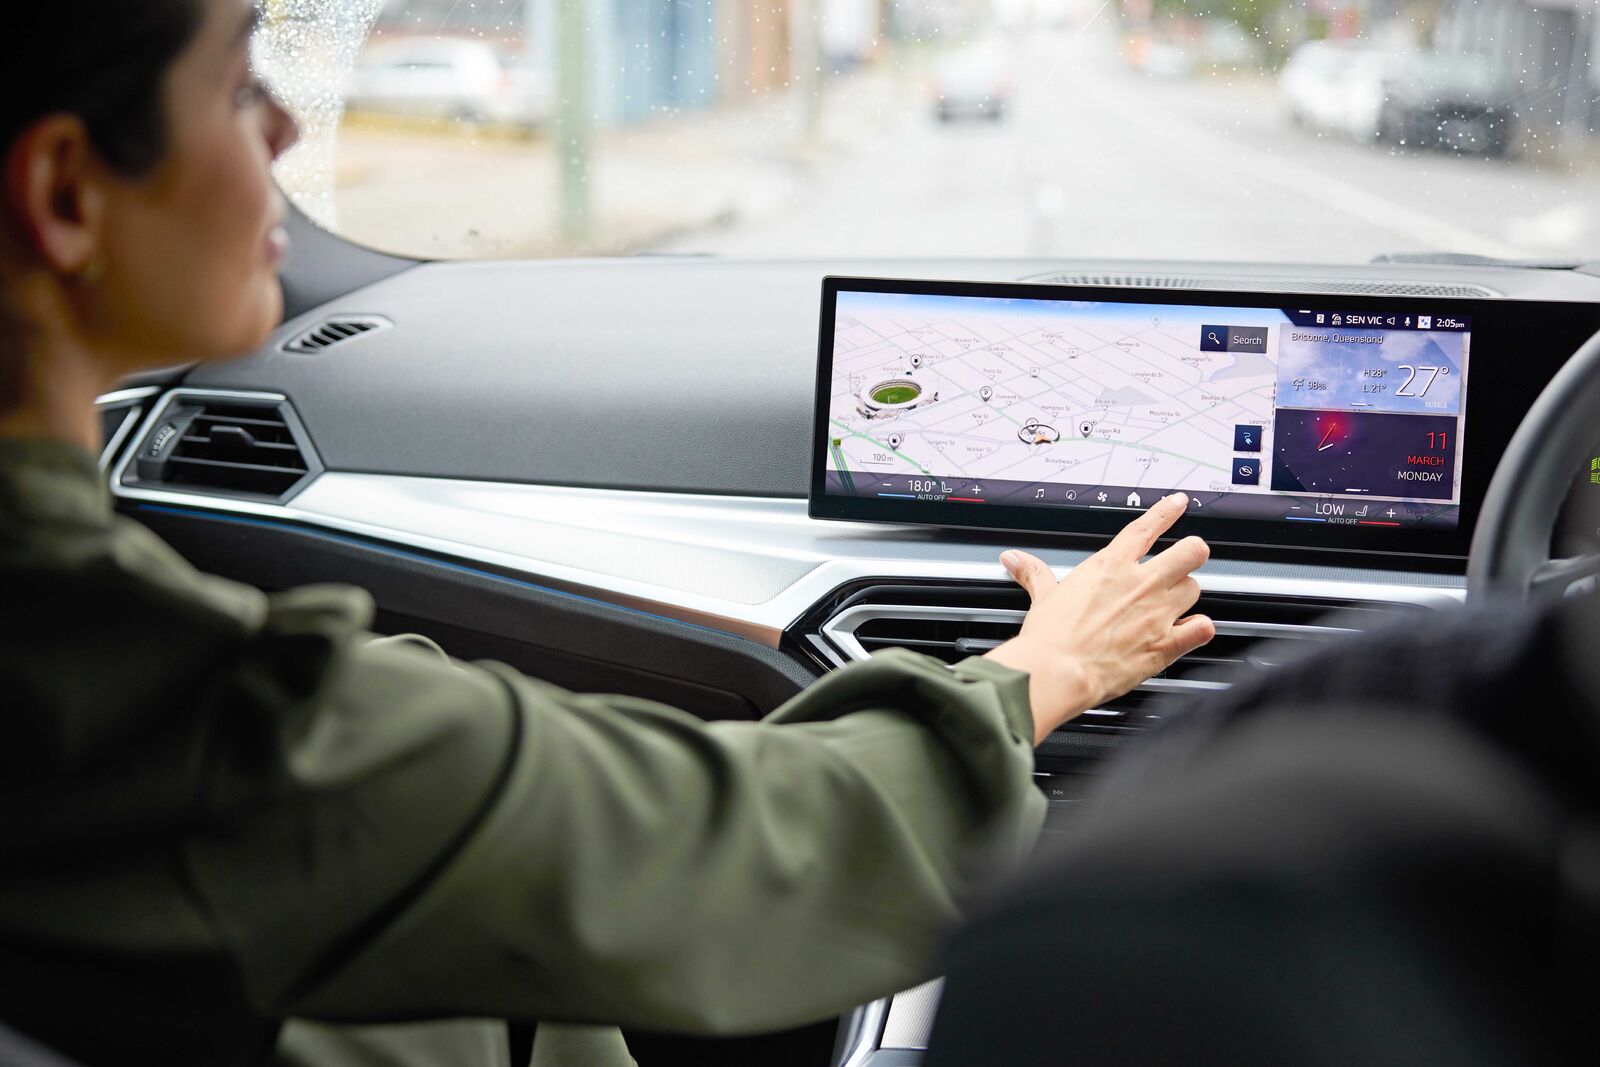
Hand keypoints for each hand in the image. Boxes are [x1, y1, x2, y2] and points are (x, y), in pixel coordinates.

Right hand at [984, 493, 1215, 743]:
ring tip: (1174, 604)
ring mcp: (1157, 612)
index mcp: (1110, 566)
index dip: (1168, 511)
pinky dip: (1199, 629)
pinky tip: (1191, 631)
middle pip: (1191, 551)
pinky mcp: (1165, 643)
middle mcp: (1141, 583)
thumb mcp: (1043, 597)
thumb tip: (1014, 559)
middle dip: (1192, 554)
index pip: (1148, 527)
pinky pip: (1202, 628)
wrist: (1058, 671)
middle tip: (1185, 561)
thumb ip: (1034, 573)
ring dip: (1186, 596)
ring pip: (1195, 589)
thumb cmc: (1050, 637)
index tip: (1179, 503)